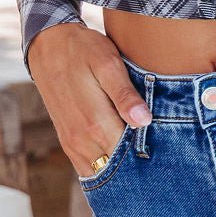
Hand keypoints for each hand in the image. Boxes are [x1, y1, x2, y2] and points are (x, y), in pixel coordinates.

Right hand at [27, 21, 152, 179]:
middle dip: (139, 164)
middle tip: (161, 156)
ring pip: (103, 171)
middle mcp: (82, 140)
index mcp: (96, 123)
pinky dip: (105, 168)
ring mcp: (72, 144)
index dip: (150, 153)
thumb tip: (144, 121)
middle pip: (118, 167)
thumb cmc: (83, 50)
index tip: (167, 148)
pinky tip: (122, 157)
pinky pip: (88, 169)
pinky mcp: (67, 142)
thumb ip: (125, 95)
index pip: (130, 155)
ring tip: (143, 155)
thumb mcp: (108, 64)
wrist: (48, 45)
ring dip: (122, 167)